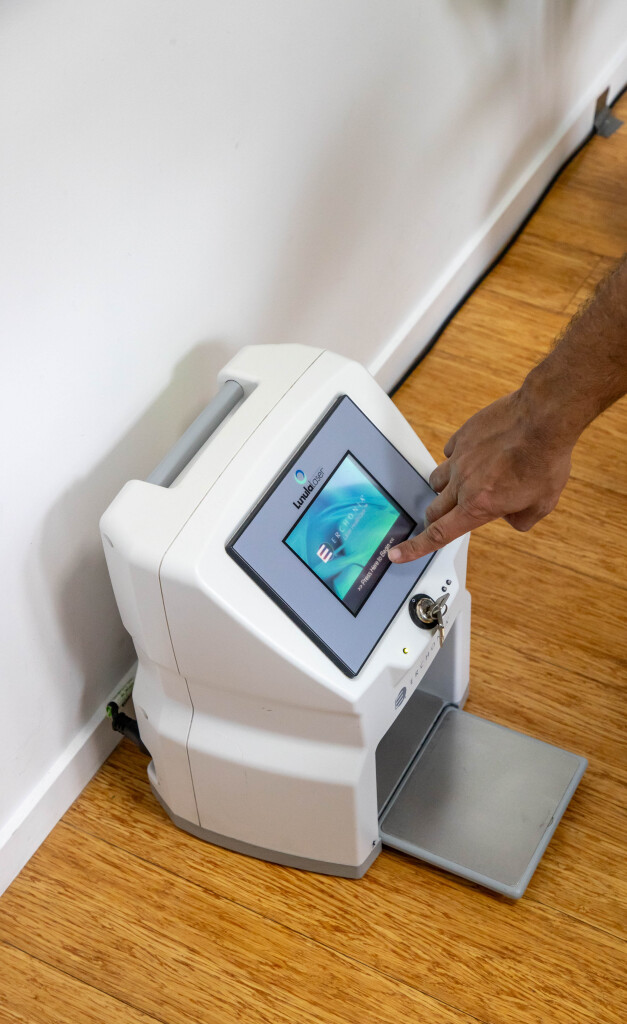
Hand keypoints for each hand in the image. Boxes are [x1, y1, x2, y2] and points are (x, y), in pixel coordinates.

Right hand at [388, 390, 573, 562]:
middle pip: (434, 509)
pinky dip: (459, 459)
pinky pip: (450, 452)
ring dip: (446, 488)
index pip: (439, 534)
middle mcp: (462, 484)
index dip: (414, 548)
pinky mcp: (462, 437)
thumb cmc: (545, 460)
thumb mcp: (542, 504)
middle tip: (445, 518)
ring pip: (436, 480)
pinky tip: (477, 455)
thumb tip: (510, 516)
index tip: (397, 554)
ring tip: (466, 482)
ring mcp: (459, 458)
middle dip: (436, 518)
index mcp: (478, 506)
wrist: (542, 419)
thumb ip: (520, 519)